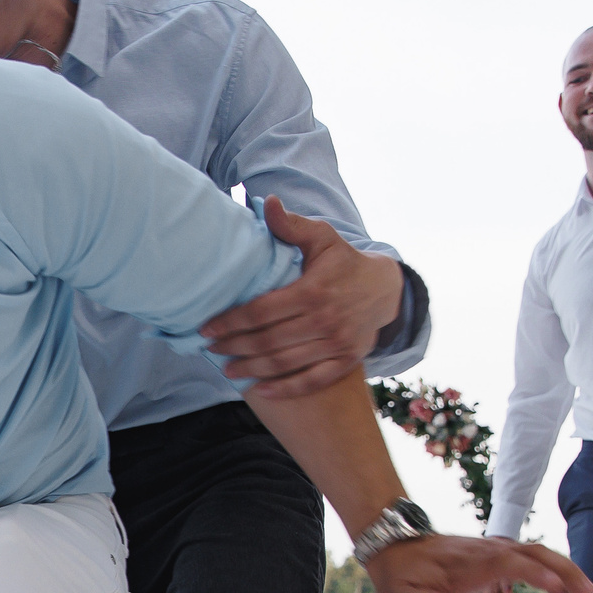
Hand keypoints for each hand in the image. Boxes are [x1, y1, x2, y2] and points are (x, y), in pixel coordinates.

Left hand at [200, 199, 404, 400]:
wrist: (386, 289)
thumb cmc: (344, 262)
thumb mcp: (322, 238)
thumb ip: (291, 226)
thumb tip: (266, 202)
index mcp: (313, 290)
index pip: (262, 311)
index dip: (231, 322)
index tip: (206, 328)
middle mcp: (325, 320)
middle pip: (268, 340)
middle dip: (235, 347)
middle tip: (212, 350)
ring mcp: (337, 344)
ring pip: (285, 363)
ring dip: (252, 369)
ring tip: (228, 370)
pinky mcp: (346, 361)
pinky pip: (312, 381)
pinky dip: (285, 389)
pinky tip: (260, 390)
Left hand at [366, 534, 592, 592]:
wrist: (393, 548)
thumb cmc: (396, 579)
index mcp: (468, 564)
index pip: (508, 562)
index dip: (534, 574)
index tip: (559, 589)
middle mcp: (487, 553)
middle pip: (537, 555)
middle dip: (567, 576)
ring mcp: (494, 553)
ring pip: (540, 557)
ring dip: (567, 576)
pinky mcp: (495, 559)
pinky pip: (530, 564)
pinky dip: (551, 578)